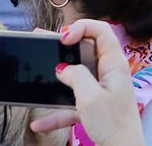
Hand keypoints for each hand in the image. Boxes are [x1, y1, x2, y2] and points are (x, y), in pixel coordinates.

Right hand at [27, 19, 144, 143]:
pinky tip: (39, 123)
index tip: (62, 39)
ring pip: (76, 76)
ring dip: (58, 76)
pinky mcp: (94, 106)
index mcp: (114, 64)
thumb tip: (62, 67)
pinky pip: (72, 103)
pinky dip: (56, 112)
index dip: (82, 27)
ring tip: (37, 67)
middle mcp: (109, 72)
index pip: (101, 31)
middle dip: (64, 45)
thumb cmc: (113, 124)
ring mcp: (101, 89)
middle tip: (43, 40)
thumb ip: (76, 76)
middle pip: (86, 50)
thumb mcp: (90, 98)